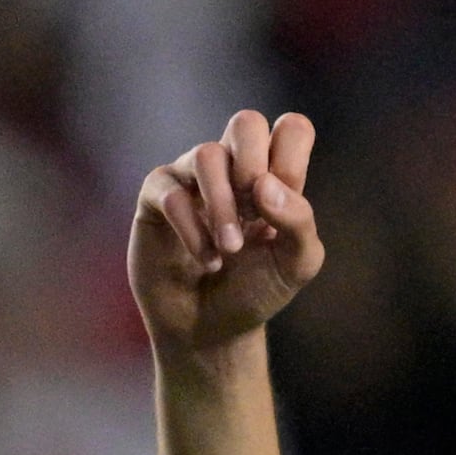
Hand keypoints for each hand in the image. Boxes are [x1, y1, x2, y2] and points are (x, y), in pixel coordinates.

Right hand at [130, 109, 325, 355]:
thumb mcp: (296, 264)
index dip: (289, 160)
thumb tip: (263, 185)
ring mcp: (191, 180)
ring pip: (206, 155)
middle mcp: (232, 168)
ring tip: (230, 251)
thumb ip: (299, 220)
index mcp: (272, 174)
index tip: (280, 208)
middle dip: (253, 165)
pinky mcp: (156, 199)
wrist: (210, 332)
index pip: (291, 129)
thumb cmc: (255, 292)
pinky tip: (208, 261)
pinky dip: (194, 230)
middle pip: (245, 122)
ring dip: (222, 207)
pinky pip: (171, 193)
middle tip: (255, 212)